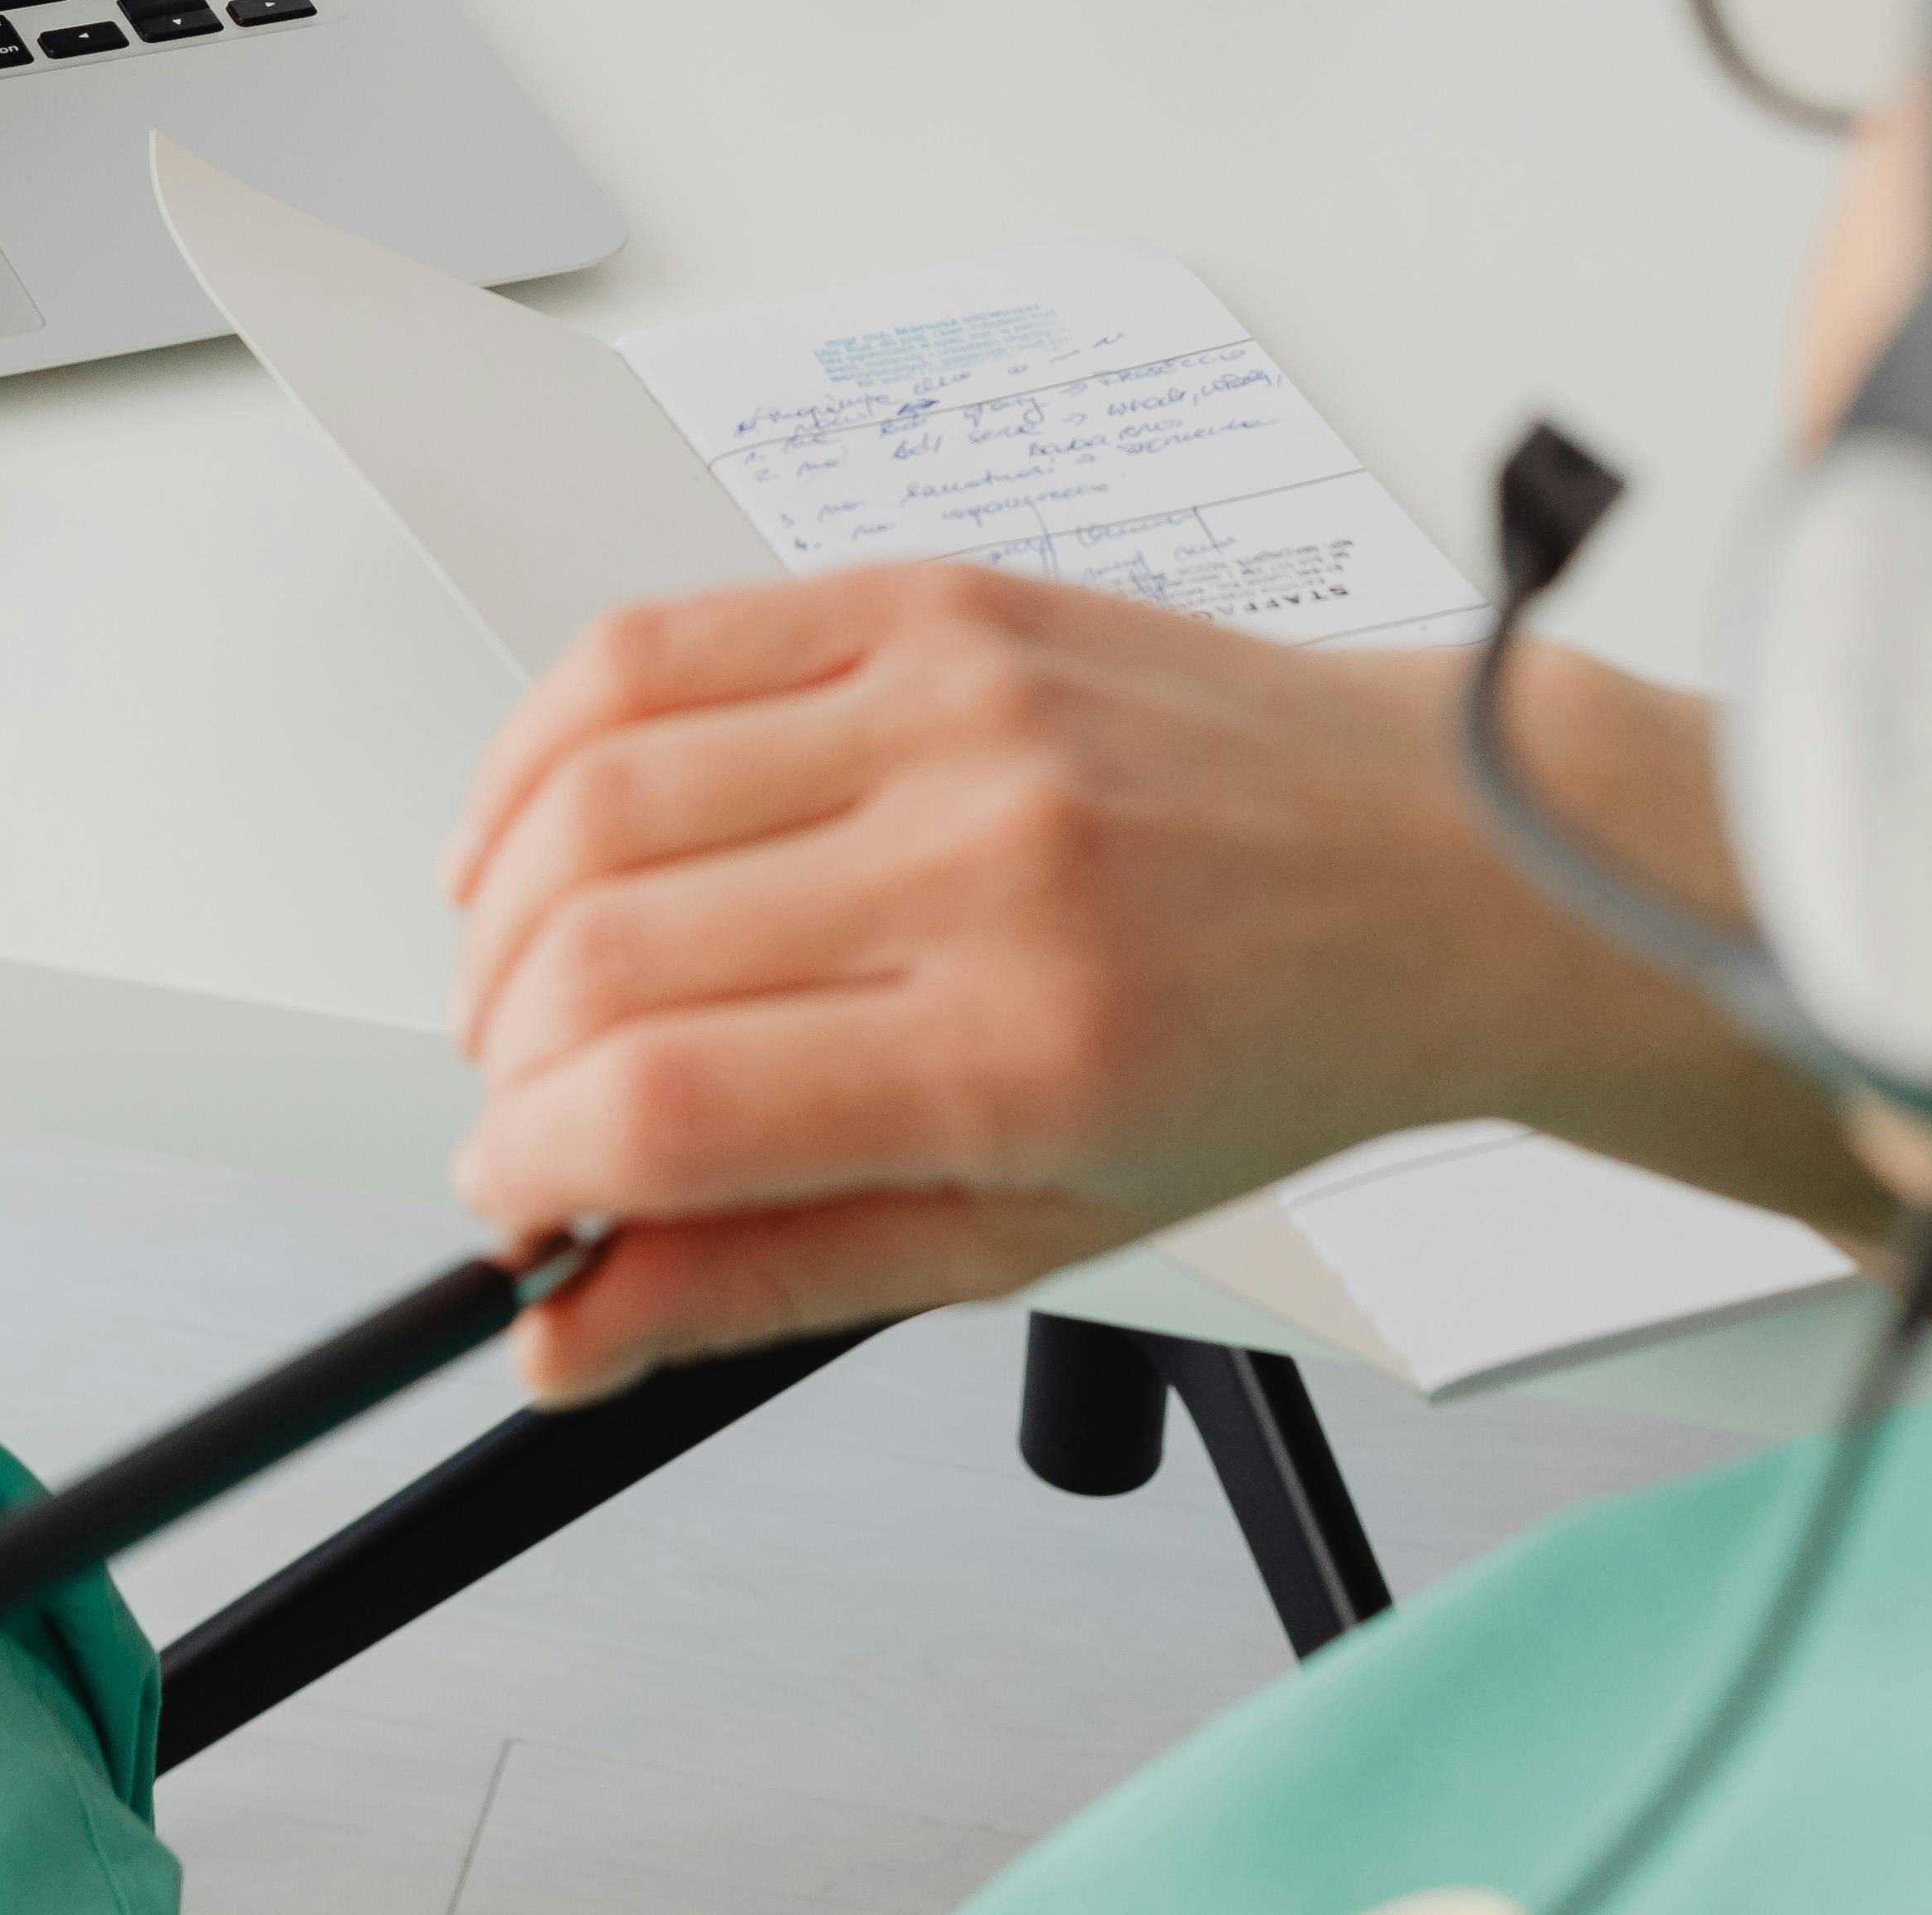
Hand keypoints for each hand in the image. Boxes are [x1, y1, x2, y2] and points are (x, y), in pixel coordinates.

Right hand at [444, 566, 1875, 1400]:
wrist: (1435, 858)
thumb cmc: (1265, 1044)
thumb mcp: (1039, 1231)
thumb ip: (775, 1279)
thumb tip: (568, 1331)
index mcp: (1025, 1047)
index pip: (661, 1107)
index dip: (528, 1171)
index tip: (515, 1207)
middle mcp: (980, 855)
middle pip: (595, 953)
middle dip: (501, 1064)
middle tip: (526, 1115)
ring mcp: (947, 704)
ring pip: (588, 796)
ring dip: (496, 920)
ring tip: (528, 991)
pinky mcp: (923, 599)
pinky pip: (646, 645)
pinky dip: (541, 753)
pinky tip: (540, 833)